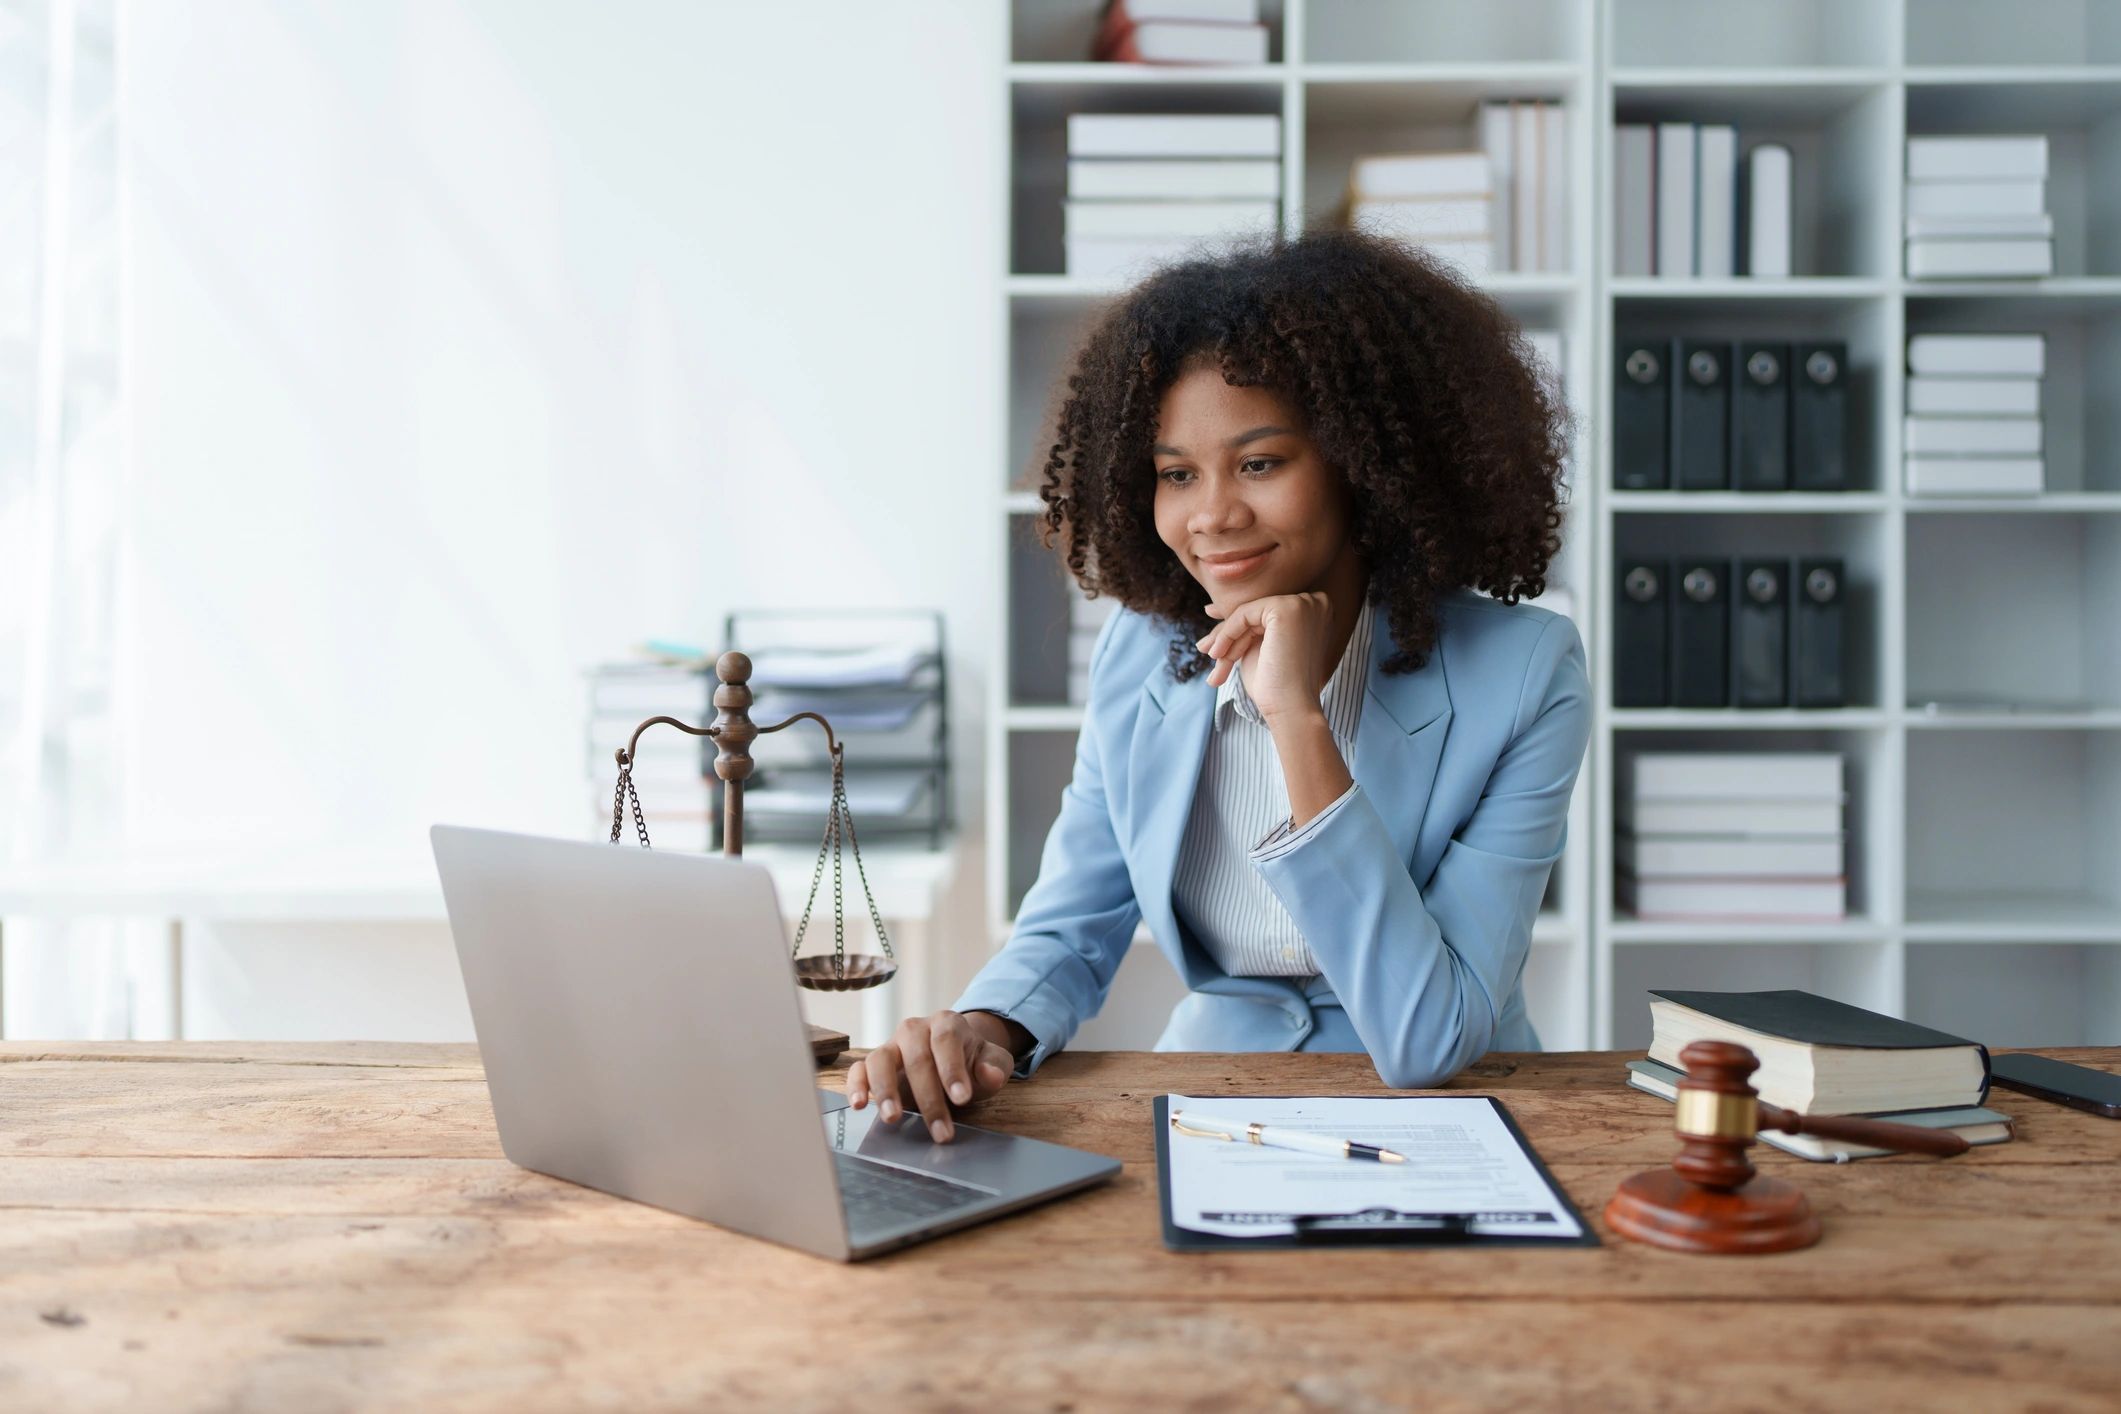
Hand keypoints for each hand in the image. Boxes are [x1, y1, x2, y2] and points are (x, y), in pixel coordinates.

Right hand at [845, 1009, 1015, 1142]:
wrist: (953, 1056)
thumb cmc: (972, 1061)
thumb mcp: (992, 1061)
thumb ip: (994, 1067)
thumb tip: (991, 1075)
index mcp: (946, 1023)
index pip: (946, 1041)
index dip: (952, 1069)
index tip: (962, 1098)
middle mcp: (915, 1029)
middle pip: (917, 1058)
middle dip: (929, 1098)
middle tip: (941, 1131)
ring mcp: (891, 1045)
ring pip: (881, 1060)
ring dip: (886, 1091)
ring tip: (893, 1119)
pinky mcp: (874, 1062)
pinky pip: (859, 1068)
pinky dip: (856, 1085)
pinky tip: (859, 1105)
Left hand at [1196, 591, 1335, 724]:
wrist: (1290, 708)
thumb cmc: (1275, 685)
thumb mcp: (1255, 647)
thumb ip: (1241, 626)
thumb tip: (1210, 607)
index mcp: (1313, 611)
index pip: (1264, 613)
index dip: (1235, 624)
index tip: (1212, 633)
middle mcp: (1314, 602)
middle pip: (1255, 611)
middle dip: (1226, 633)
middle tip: (1203, 649)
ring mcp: (1303, 604)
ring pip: (1248, 612)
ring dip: (1226, 639)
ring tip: (1214, 661)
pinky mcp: (1287, 609)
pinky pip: (1244, 613)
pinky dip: (1228, 634)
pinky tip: (1219, 655)